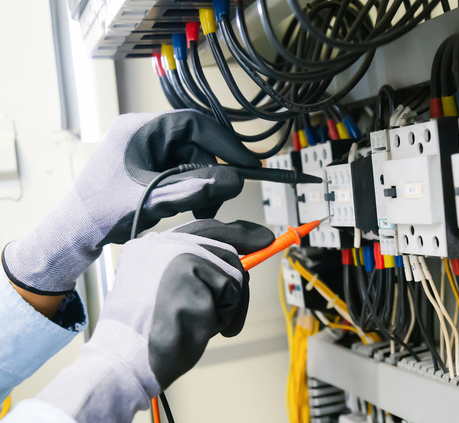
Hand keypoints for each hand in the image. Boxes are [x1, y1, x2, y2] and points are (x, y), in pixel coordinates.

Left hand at [2, 110, 259, 294]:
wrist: (75, 233)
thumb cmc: (102, 212)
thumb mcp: (155, 200)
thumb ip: (196, 189)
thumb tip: (235, 181)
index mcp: (140, 129)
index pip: (194, 123)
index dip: (224, 142)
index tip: (246, 163)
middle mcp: (144, 134)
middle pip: (195, 144)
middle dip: (211, 172)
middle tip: (218, 200)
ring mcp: (145, 150)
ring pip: (191, 160)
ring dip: (201, 185)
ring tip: (200, 210)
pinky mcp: (147, 167)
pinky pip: (181, 171)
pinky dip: (190, 189)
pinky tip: (187, 207)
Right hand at [35, 219, 274, 422]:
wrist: (126, 361)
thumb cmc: (148, 338)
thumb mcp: (166, 296)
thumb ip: (193, 275)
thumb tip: (237, 265)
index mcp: (148, 249)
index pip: (199, 230)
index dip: (233, 233)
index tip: (257, 235)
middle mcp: (159, 243)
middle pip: (220, 240)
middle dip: (246, 246)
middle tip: (267, 241)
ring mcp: (175, 254)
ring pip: (231, 269)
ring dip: (229, 303)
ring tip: (202, 322)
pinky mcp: (190, 270)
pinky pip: (231, 290)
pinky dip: (227, 313)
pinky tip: (201, 325)